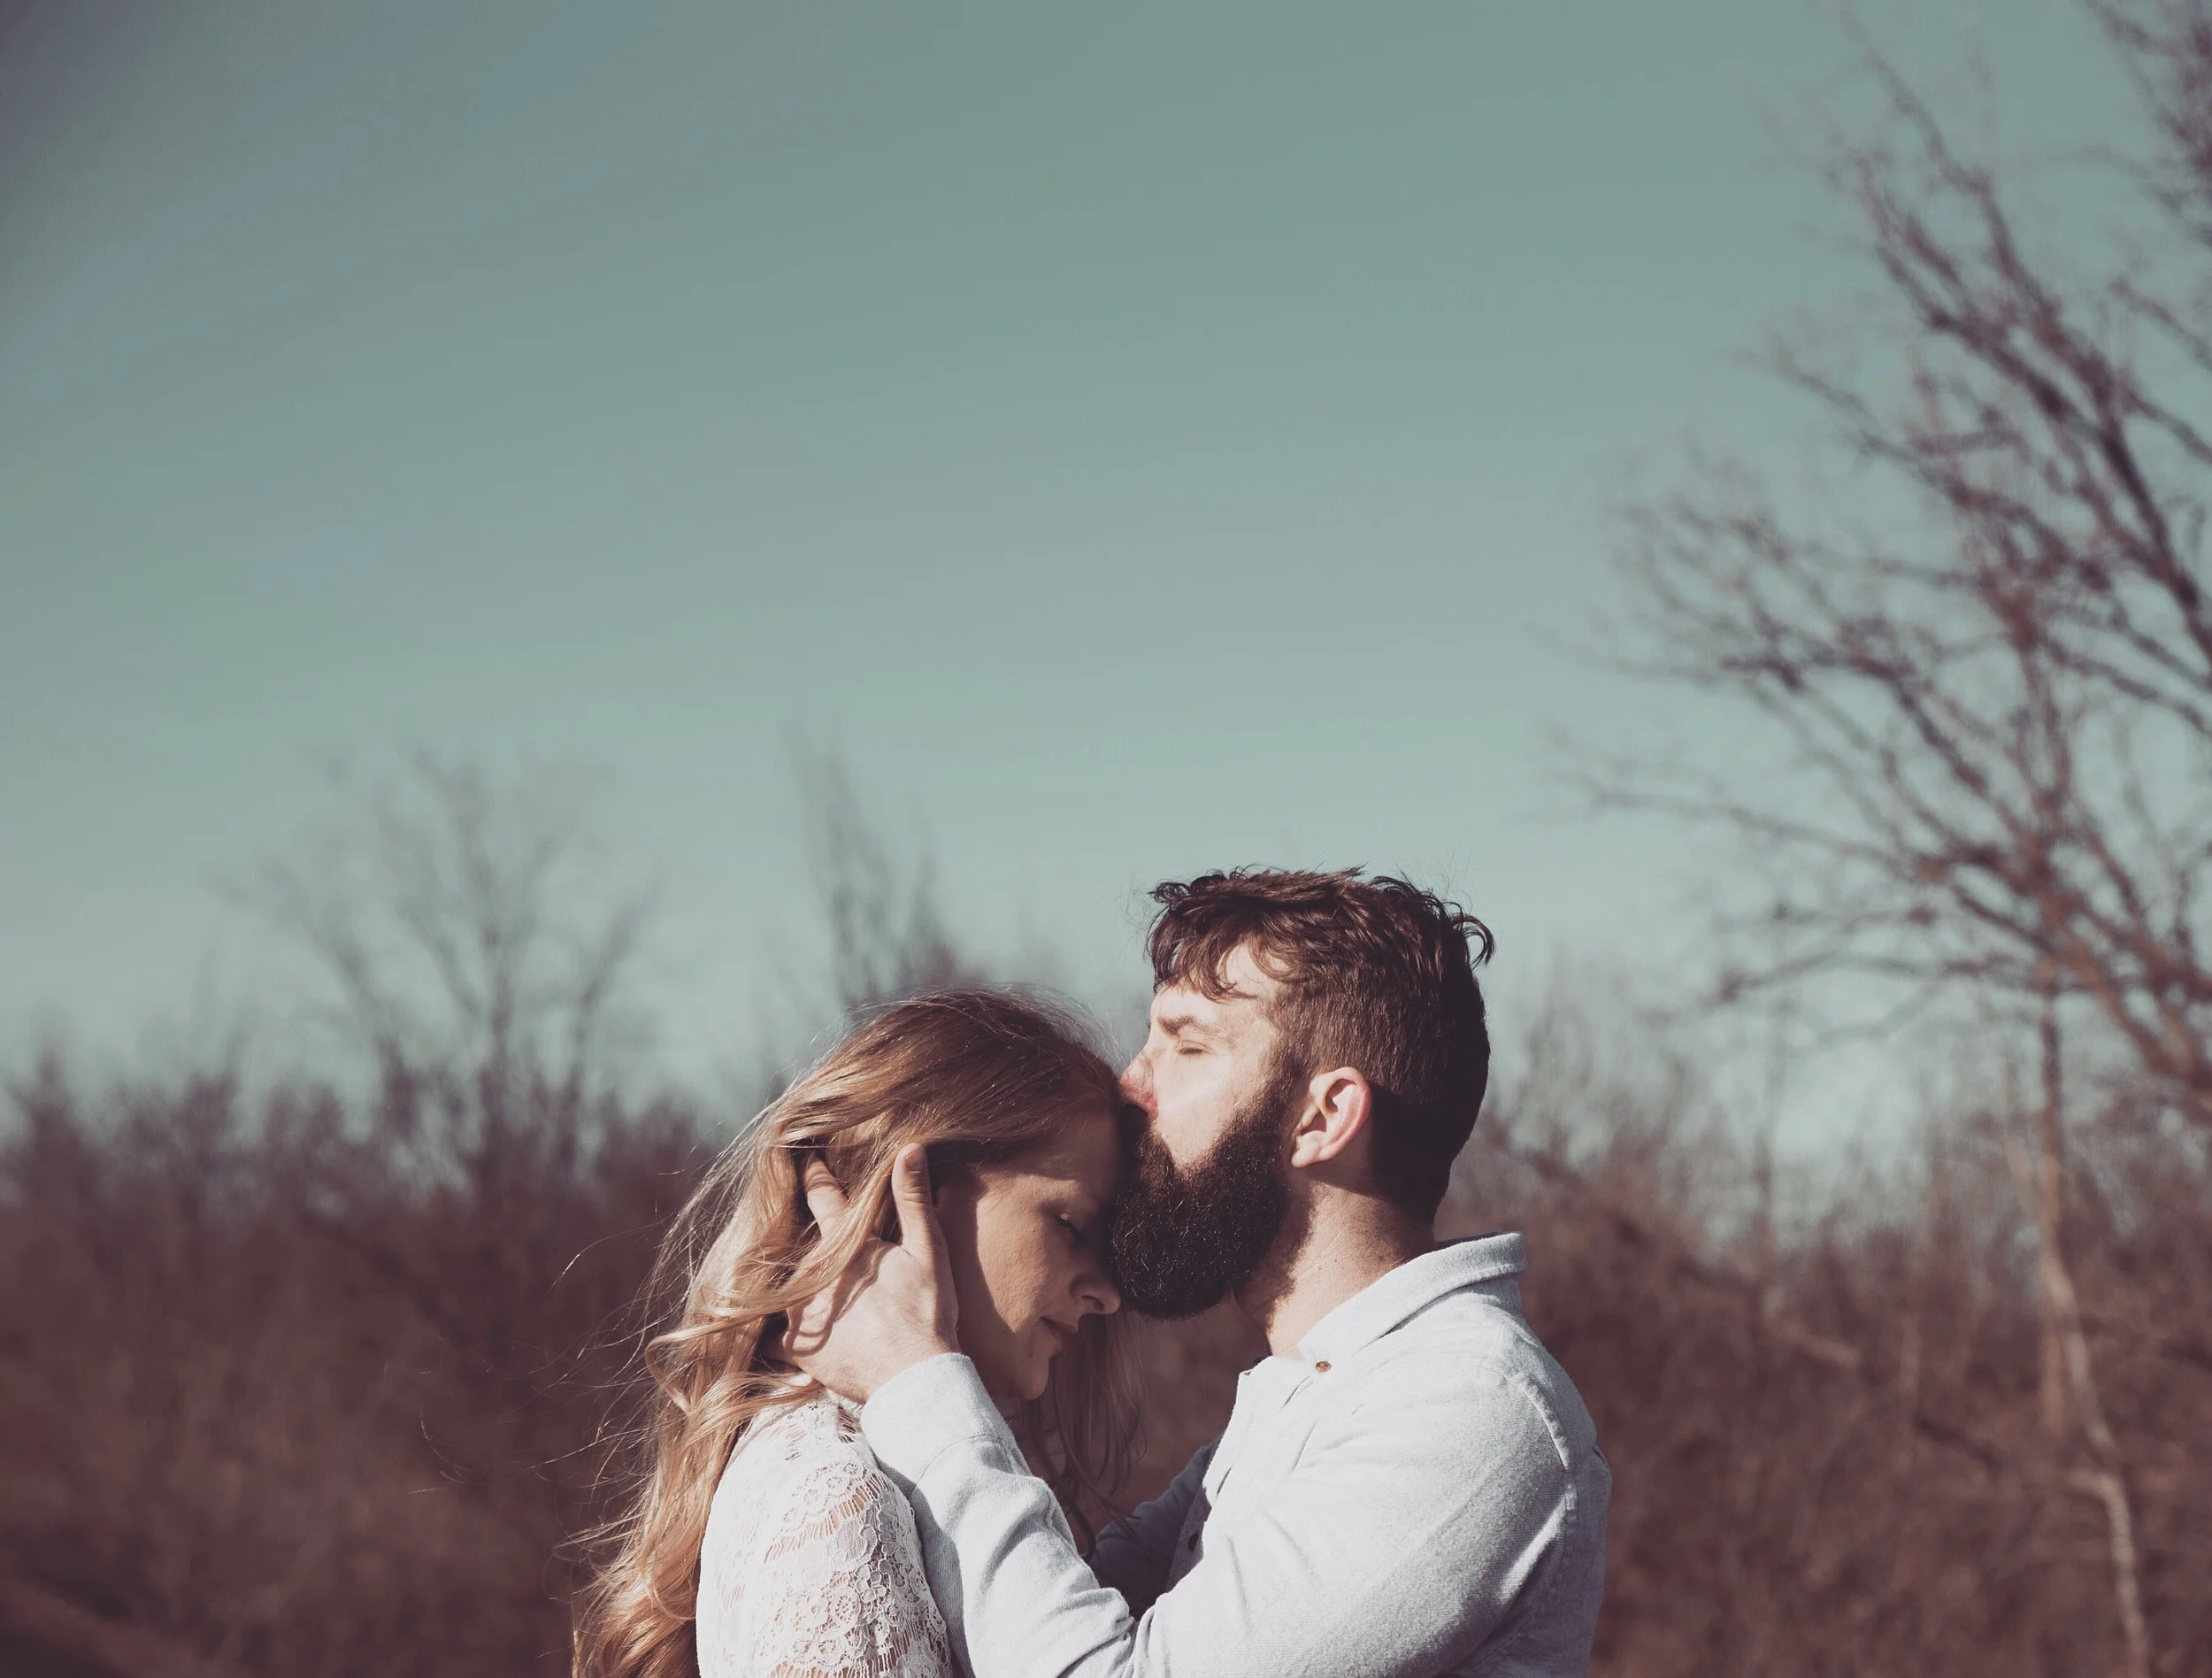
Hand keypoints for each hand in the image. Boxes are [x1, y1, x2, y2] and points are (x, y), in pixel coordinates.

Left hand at [783, 1143, 960, 1403]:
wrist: (914, 1379)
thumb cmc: (927, 1312)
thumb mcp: (929, 1250)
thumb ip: (913, 1198)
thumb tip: (909, 1147)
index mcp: (845, 1242)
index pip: (822, 1195)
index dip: (813, 1174)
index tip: (802, 1157)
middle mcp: (813, 1271)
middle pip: (807, 1245)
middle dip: (818, 1245)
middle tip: (835, 1254)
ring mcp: (799, 1309)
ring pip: (792, 1285)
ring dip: (803, 1284)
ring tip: (826, 1294)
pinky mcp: (795, 1346)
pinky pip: (777, 1332)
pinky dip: (786, 1329)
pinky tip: (803, 1330)